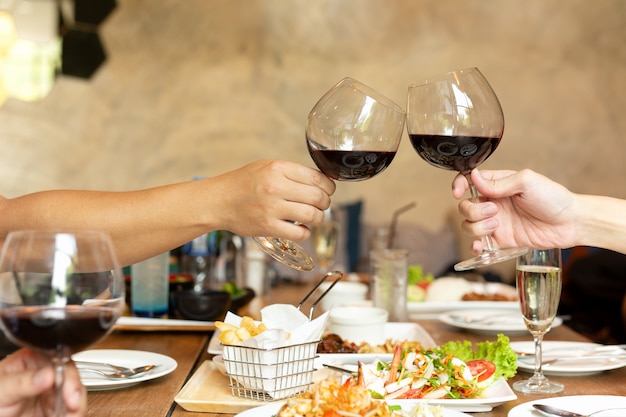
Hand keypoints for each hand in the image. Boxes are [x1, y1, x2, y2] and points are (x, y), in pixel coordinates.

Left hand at [0, 348, 85, 416]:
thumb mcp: (1, 389)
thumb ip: (22, 382)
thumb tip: (48, 373)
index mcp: (32, 362)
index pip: (57, 358)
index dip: (66, 370)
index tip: (67, 383)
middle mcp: (45, 376)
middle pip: (71, 376)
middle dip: (75, 390)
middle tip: (72, 402)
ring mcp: (50, 394)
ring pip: (75, 394)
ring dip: (77, 404)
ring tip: (72, 413)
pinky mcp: (54, 411)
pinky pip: (72, 411)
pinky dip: (74, 414)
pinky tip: (70, 415)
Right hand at [207, 160, 335, 239]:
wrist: (218, 200)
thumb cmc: (243, 183)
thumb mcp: (267, 167)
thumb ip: (292, 173)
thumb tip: (322, 182)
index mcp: (278, 168)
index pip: (317, 177)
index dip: (328, 187)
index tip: (328, 191)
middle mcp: (276, 187)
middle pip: (318, 197)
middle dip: (325, 203)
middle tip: (322, 205)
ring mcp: (272, 208)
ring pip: (312, 215)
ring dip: (319, 218)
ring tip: (314, 217)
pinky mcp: (268, 227)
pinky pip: (300, 233)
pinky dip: (306, 233)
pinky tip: (301, 228)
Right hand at [451, 169, 577, 253]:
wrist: (570, 223)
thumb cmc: (553, 198)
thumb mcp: (527, 182)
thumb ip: (499, 182)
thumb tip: (474, 178)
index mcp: (497, 185)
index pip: (468, 182)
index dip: (459, 186)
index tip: (459, 192)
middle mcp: (493, 203)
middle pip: (465, 207)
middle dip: (473, 210)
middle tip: (494, 211)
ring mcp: (496, 223)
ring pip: (468, 225)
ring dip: (477, 227)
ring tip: (497, 226)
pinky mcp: (501, 241)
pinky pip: (479, 245)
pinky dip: (475, 247)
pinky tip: (480, 247)